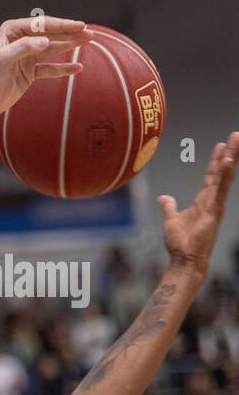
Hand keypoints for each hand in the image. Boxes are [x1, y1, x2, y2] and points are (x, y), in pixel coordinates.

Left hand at [0, 15, 92, 118]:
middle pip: (51, 34)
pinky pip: (50, 68)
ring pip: (53, 49)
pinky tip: (77, 68)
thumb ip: (23, 48)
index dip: (61, 25)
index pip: (41, 24)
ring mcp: (27, 56)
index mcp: (12, 31)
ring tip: (89, 41)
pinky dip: (63, 68)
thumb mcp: (2, 60)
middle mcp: (20, 41)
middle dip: (70, 33)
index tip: (79, 26)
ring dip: (71, 46)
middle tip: (89, 33)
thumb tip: (45, 41)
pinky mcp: (30, 72)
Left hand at [160, 132, 238, 276]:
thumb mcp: (171, 220)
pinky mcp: (214, 211)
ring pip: (224, 177)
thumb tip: (163, 197)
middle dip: (228, 153)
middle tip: (235, 135)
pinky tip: (228, 162)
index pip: (211, 176)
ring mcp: (215, 205)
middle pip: (221, 172)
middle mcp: (212, 200)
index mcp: (203, 201)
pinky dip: (224, 175)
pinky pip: (220, 190)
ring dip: (230, 158)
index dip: (216, 161)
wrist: (184, 260)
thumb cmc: (180, 243)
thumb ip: (169, 207)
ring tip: (236, 140)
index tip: (220, 144)